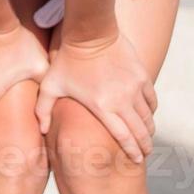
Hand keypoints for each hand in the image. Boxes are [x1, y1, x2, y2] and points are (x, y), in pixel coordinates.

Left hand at [34, 32, 156, 162]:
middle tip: (146, 153)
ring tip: (147, 136)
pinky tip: (148, 114)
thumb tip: (42, 130)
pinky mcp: (141, 75)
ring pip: (148, 116)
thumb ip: (43, 109)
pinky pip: (151, 98)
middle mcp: (123, 100)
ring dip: (149, 129)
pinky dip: (151, 110)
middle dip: (145, 145)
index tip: (137, 160)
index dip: (133, 151)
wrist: (89, 32)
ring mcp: (134, 87)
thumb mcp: (50, 85)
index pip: (124, 137)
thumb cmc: (67, 60)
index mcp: (103, 107)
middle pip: (141, 131)